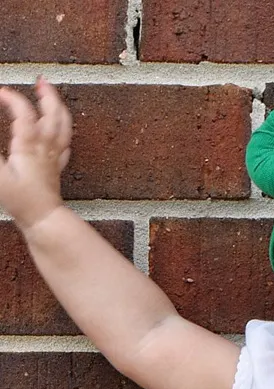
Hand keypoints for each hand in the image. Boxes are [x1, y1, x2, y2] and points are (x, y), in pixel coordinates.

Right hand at [0, 77, 71, 231]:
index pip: (24, 113)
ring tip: (52, 95)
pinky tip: (60, 130)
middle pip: (53, 116)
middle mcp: (46, 148)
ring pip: (63, 129)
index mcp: (30, 145)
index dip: (12, 98)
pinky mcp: (55, 169)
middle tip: (41, 80)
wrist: (44, 219)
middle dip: (48, 96)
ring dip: (59, 109)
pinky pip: (64, 146)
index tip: (0, 92)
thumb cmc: (21, 200)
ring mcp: (53, 158)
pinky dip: (63, 132)